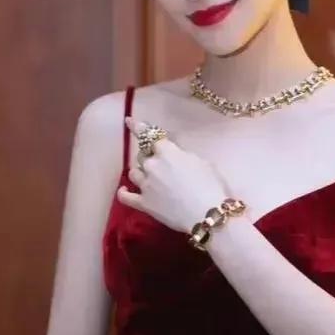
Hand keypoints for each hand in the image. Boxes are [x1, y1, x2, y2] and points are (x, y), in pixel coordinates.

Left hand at [117, 116, 229, 233]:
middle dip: (151, 158)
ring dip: (140, 172)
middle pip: (143, 156)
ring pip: (134, 173)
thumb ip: (184, 156)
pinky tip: (123, 190)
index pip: (150, 136)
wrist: (207, 214)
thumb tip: (176, 156)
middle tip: (162, 165)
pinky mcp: (144, 204)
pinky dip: (123, 193)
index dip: (139, 127)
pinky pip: (126, 197)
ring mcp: (146, 185)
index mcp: (167, 152)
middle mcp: (152, 166)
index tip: (128, 121)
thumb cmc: (211, 185)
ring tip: (148, 177)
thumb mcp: (202, 162)